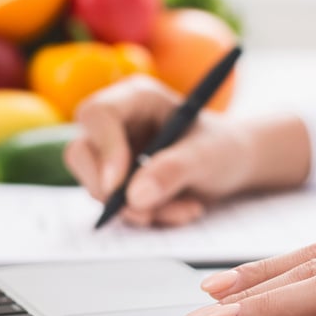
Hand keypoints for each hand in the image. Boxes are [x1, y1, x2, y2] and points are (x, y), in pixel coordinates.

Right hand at [64, 75, 310, 225]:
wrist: (234, 165)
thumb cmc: (223, 147)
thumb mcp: (208, 155)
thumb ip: (174, 169)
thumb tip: (135, 197)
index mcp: (137, 98)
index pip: (99, 115)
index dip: (104, 150)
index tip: (118, 187)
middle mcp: (117, 123)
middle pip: (81, 152)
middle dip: (108, 190)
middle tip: (144, 214)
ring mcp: (113, 154)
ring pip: (97, 187)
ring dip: (139, 210)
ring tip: (186, 209)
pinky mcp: (118, 182)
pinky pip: (115, 207)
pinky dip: (146, 217)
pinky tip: (181, 210)